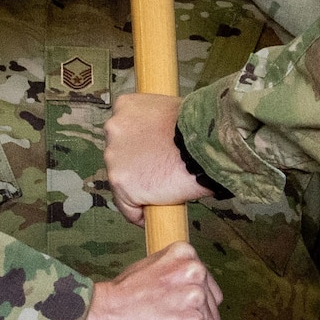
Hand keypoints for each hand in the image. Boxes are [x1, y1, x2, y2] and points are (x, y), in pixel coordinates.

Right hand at [80, 242, 222, 319]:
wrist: (100, 315)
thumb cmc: (118, 297)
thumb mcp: (149, 268)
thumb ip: (173, 273)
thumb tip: (190, 289)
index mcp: (185, 254)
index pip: (208, 287)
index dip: (198, 306)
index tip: (184, 317)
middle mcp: (194, 272)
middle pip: (212, 309)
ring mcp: (194, 299)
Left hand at [103, 92, 212, 225]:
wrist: (205, 143)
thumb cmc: (198, 127)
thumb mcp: (171, 109)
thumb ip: (155, 122)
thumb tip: (161, 137)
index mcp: (125, 106)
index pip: (124, 131)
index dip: (138, 146)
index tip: (151, 156)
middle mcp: (114, 128)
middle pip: (119, 156)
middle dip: (136, 166)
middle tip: (160, 173)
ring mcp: (115, 157)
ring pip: (122, 182)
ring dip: (138, 189)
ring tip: (162, 193)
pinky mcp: (122, 183)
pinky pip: (128, 207)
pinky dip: (139, 213)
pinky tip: (154, 213)